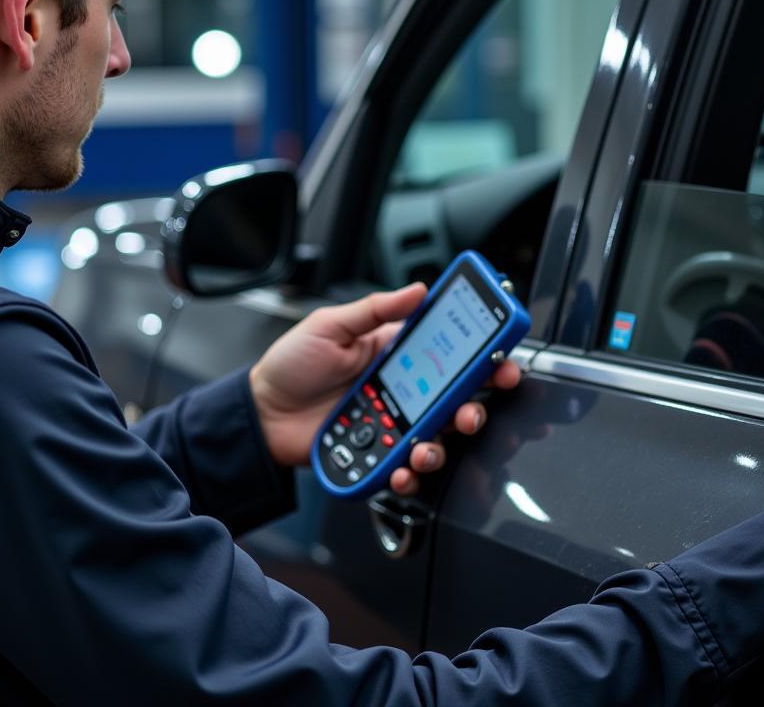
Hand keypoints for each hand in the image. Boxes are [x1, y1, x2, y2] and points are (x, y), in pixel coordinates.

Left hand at [248, 283, 521, 495]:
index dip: (483, 358)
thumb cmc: (292, 365)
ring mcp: (393, 425)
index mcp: (396, 354)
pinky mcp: (378, 455)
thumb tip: (417, 290)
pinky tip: (400, 469)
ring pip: (436, 440)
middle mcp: (402, 391)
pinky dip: (409, 474)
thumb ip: (375, 310)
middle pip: (455, 402)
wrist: (261, 413)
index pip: (450, 353)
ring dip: (440, 446)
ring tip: (425, 446)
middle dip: (473, 409)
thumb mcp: (330, 325)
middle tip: (470, 412)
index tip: (502, 361)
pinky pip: (405, 470)